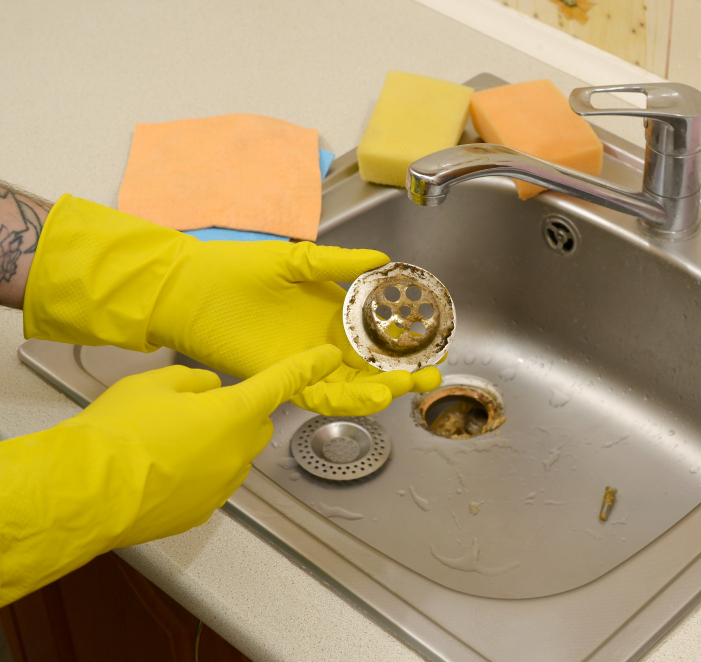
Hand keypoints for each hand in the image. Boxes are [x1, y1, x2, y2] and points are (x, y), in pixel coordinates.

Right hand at [0, 345, 339, 605]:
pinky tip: (160, 472)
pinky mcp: (201, 513)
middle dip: (239, 413)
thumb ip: (193, 382)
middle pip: (256, 425)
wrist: (84, 492)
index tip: (328, 359)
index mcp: (233, 414)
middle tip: (194, 408)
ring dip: (215, 445)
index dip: (307, 367)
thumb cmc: (117, 432)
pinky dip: (196, 474)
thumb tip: (208, 391)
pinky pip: (211, 484)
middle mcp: (238, 454)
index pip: (281, 383)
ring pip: (233, 457)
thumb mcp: (153, 384)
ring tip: (165, 443)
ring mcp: (221, 488)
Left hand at [23, 195, 440, 415]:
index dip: (405, 343)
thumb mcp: (297, 261)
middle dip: (404, 374)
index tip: (433, 343)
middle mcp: (322, 343)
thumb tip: (382, 260)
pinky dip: (346, 398)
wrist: (189, 286)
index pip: (376, 336)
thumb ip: (338, 263)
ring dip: (381, 390)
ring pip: (351, 387)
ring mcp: (303, 362)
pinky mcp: (281, 376)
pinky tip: (372, 393)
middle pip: (371, 368)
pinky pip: (319, 396)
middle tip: (432, 374)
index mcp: (331, 314)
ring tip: (407, 386)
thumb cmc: (235, 268)